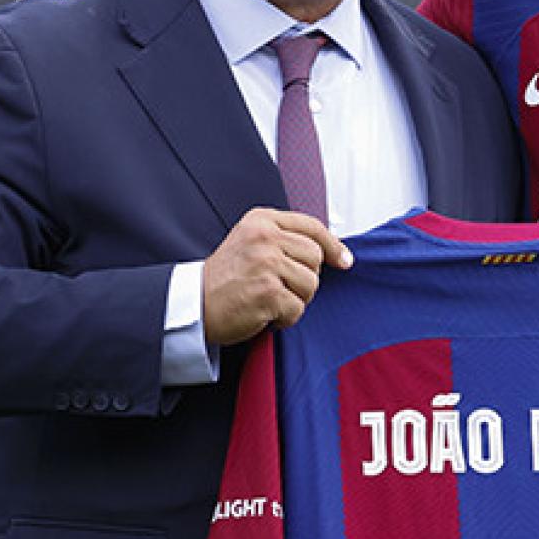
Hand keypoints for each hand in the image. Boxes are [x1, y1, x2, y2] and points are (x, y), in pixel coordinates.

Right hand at [201, 207, 352, 345]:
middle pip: (316, 257)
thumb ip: (285, 239)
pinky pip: (297, 308)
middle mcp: (264, 237)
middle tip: (280, 287)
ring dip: (296, 299)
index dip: (333, 245)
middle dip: (305, 278)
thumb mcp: (252, 242)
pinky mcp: (267, 292)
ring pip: (311, 284)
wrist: (194, 304)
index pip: (312, 227)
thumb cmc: (226, 277)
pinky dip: (285, 318)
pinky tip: (265, 314)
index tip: (344, 260)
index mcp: (262, 220)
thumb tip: (334, 252)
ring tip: (269, 300)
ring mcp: (266, 264)